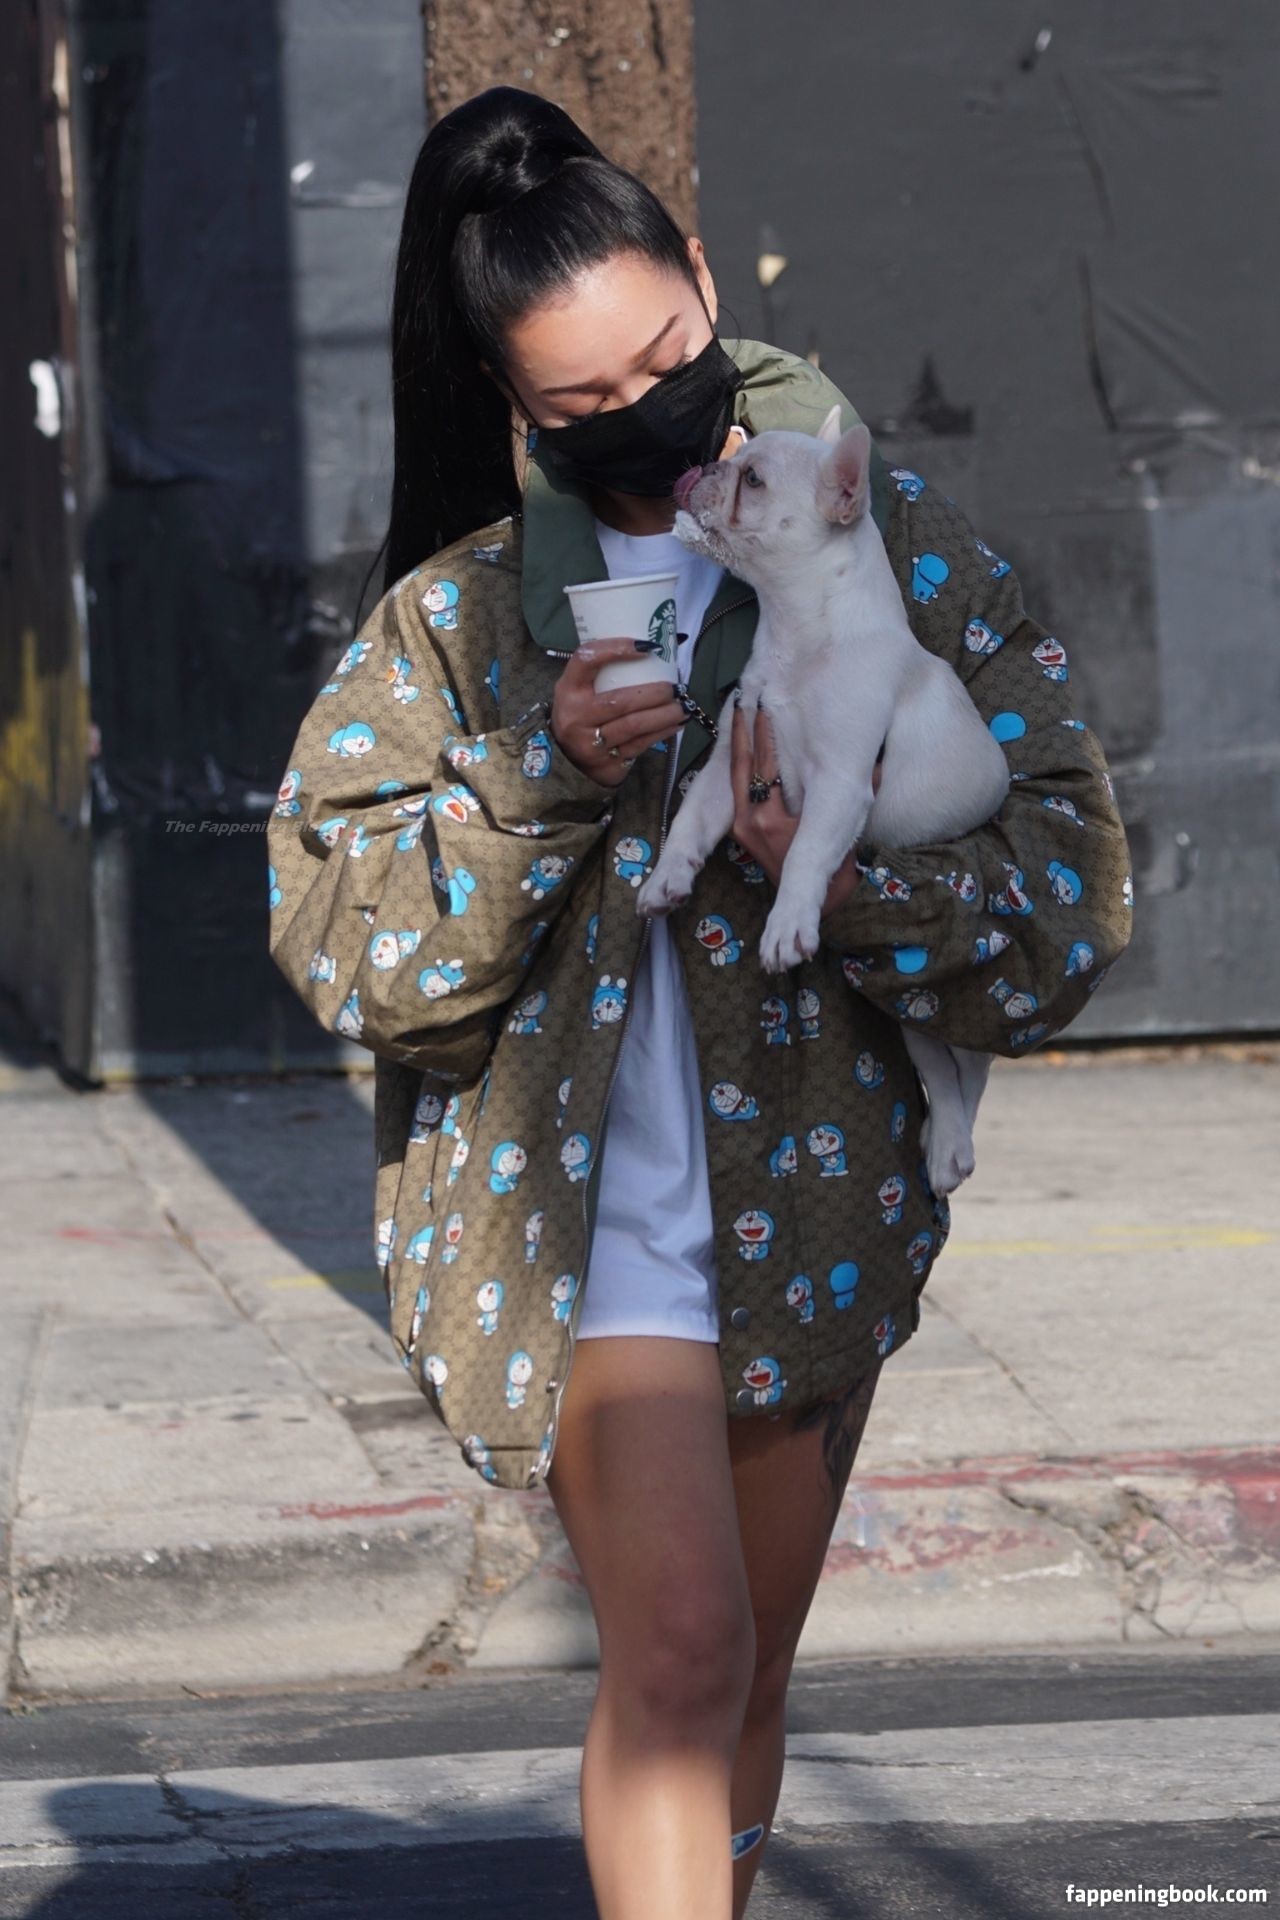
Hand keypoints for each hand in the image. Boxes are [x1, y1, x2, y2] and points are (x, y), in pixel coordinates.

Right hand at [550, 637, 685, 788]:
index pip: (586, 660)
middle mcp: (575, 717)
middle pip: (620, 701)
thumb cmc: (580, 715)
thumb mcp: (579, 691)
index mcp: (568, 690)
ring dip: (664, 715)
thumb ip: (604, 674)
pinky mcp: (606, 765)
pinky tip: (675, 724)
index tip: (647, 647)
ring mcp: (590, 744)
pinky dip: (661, 733)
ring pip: (634, 727)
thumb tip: (652, 651)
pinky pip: (639, 746)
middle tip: (675, 689)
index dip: (615, 649)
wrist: (566, 761)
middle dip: (653, 694)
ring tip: (682, 707)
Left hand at [729, 695, 880, 918]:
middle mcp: (752, 821)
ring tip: (742, 703)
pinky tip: (740, 735)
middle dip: (747, 726)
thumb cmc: (836, 862)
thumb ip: (863, 789)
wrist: (815, 897)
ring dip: (738, 738)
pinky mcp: (738, 828)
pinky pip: (736, 785)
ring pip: (736, 772)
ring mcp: (742, 825)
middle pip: (745, 763)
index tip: (766, 700)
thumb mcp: (848, 826)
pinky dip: (737, 758)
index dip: (764, 731)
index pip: (766, 764)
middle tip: (750, 690)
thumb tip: (878, 758)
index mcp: (774, 820)